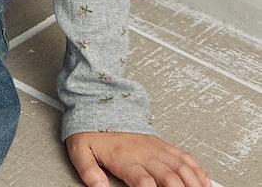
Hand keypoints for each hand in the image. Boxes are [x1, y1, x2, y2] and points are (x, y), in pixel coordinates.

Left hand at [66, 130, 212, 186]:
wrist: (99, 105)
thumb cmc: (92, 131)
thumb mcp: (80, 150)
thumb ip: (88, 170)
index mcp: (125, 158)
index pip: (143, 182)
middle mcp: (145, 153)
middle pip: (169, 177)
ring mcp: (156, 148)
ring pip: (182, 167)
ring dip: (194, 183)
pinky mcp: (162, 144)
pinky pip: (185, 157)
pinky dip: (197, 170)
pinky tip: (204, 182)